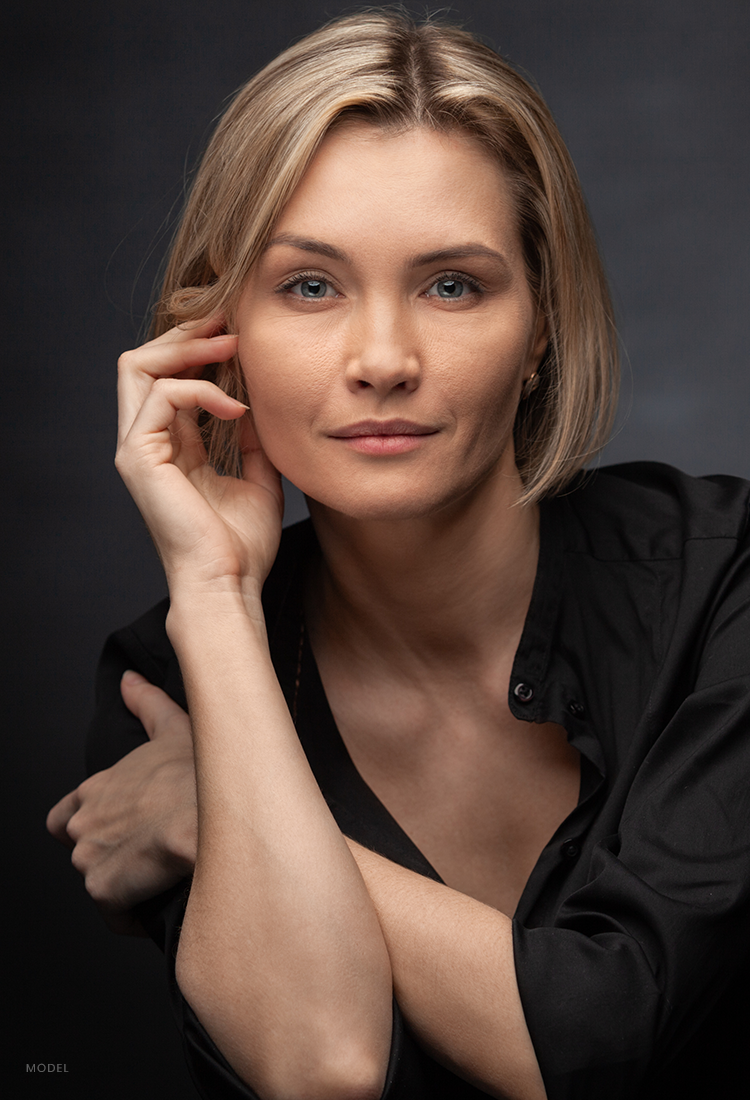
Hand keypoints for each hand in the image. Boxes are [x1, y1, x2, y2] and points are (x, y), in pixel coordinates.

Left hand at [47, 671, 197, 934]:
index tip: (120, 830)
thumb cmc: (201, 773)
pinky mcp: (104, 890)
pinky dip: (137, 913)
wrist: (215, 813)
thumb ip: (147, 703)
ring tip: (165, 876)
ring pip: (102, 881)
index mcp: (97, 788)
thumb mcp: (175, 727)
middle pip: (85, 852)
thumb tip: (129, 680)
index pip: (65, 817)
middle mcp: (84, 822)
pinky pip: (116, 913)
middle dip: (115, 856)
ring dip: (129, 883)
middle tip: (154, 853)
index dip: (88, 826)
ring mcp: (90, 857)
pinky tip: (165, 897)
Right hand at [115, 319, 283, 596]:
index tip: (239, 333)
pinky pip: (162, 396)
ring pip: (138, 366)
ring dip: (189, 348)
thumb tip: (260, 405)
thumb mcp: (259, 479)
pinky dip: (202, 391)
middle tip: (229, 322)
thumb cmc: (243, 545)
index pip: (169, 378)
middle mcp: (145, 443)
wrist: (229, 584)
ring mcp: (136, 449)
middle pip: (142, 361)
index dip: (198, 349)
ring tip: (232, 347)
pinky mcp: (138, 458)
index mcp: (169, 447)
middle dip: (185, 334)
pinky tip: (237, 408)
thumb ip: (253, 441)